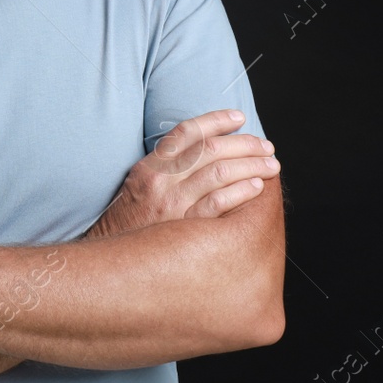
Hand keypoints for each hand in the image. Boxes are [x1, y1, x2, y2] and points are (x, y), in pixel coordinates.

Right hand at [84, 109, 277, 239]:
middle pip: (210, 149)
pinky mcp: (184, 229)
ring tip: (271, 165)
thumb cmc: (129, 225)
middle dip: (244, 144)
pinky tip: (257, 187)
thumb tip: (204, 151)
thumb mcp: (137, 187)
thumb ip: (165, 168)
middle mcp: (161, 181)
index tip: (239, 118)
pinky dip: (241, 191)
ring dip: (251, 165)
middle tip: (266, 146)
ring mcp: (172, 205)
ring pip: (220, 172)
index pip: (187, 131)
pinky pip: (219, 203)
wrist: (111, 264)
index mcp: (150, 167)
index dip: (216, 120)